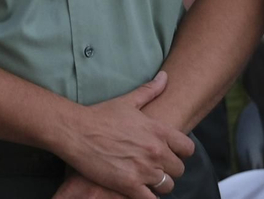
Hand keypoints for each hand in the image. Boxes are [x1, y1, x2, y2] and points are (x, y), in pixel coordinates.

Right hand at [53, 72, 191, 198]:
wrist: (76, 132)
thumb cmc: (100, 115)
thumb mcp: (127, 101)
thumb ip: (150, 90)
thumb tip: (165, 77)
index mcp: (158, 131)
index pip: (187, 148)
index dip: (181, 152)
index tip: (170, 153)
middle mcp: (155, 151)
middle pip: (178, 169)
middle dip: (169, 169)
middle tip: (155, 167)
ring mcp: (143, 170)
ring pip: (167, 186)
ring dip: (159, 184)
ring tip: (147, 180)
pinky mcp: (129, 185)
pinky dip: (148, 196)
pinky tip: (139, 190)